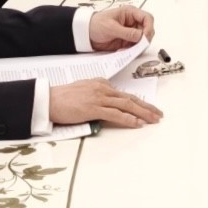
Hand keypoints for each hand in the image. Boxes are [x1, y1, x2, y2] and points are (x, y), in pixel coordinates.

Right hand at [48, 78, 162, 130]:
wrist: (48, 99)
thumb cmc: (62, 97)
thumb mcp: (83, 89)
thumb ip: (96, 92)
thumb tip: (106, 100)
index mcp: (100, 84)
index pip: (123, 93)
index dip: (137, 102)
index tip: (147, 108)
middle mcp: (103, 89)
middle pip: (130, 98)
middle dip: (146, 107)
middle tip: (158, 114)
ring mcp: (99, 98)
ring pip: (127, 105)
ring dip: (143, 113)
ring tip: (154, 119)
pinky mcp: (93, 108)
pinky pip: (116, 114)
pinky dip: (128, 119)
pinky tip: (138, 123)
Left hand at [86, 5, 152, 52]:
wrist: (85, 34)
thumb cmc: (95, 24)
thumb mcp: (111, 27)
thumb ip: (127, 32)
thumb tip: (141, 36)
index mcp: (130, 13)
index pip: (147, 18)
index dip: (149, 27)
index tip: (145, 37)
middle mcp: (132, 23)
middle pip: (148, 31)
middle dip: (144, 39)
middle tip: (138, 46)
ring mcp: (130, 33)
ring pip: (142, 41)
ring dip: (138, 47)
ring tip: (127, 50)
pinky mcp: (126, 42)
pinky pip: (134, 48)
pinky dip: (131, 51)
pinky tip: (122, 52)